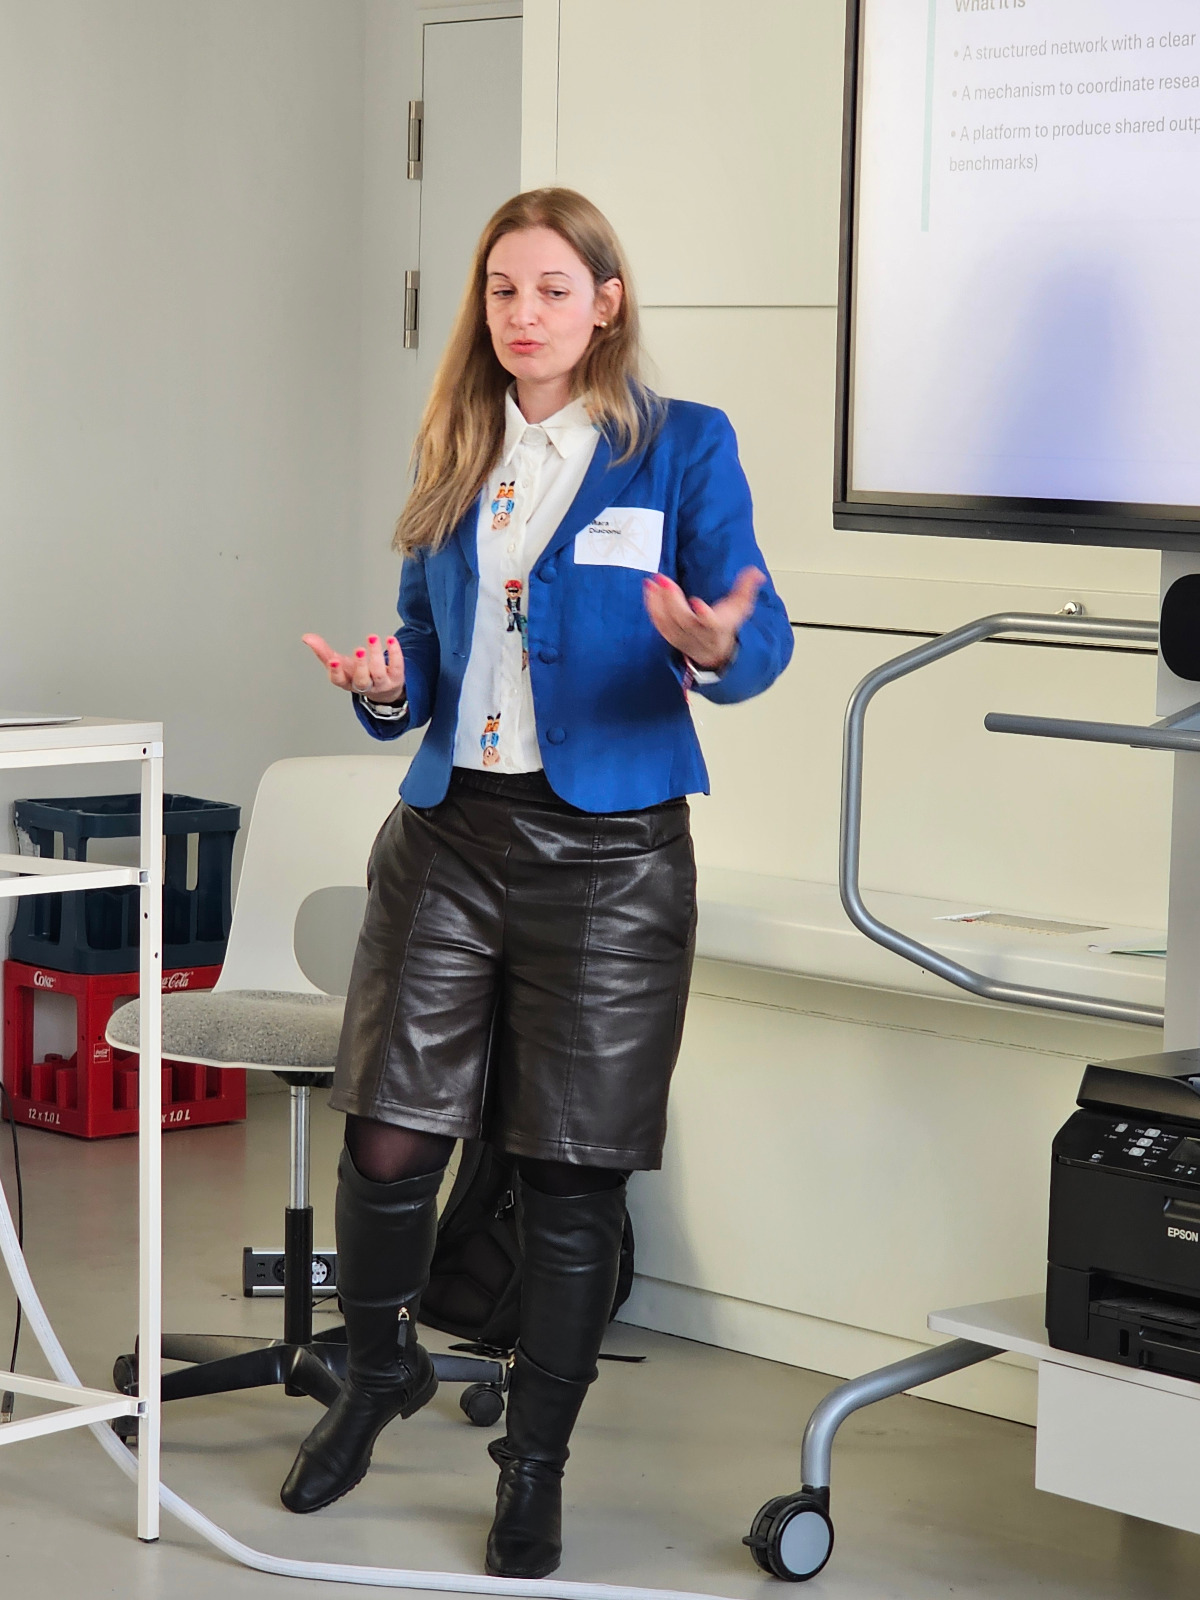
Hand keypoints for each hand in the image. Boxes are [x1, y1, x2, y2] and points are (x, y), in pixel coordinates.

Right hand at [302, 632, 405, 702]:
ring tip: (372, 638)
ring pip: (379, 673)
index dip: (336, 672)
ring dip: (376, 655)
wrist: (383, 689)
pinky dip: (395, 653)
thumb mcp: (340, 664)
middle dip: (360, 666)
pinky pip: (397, 666)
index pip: (340, 681)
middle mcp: (365, 685)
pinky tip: (390, 639)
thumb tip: (306, 637)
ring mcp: (381, 683)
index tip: (333, 660)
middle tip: (359, 650)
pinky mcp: (396, 677)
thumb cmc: (357, 674)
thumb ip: (323, 651)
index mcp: (348, 682)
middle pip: (362, 680)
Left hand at [643, 567, 764, 670]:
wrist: (715, 652)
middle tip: (664, 580)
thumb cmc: (726, 625)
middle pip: (684, 621)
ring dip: (658, 602)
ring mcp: (682, 638)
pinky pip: (659, 623)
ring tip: (652, 582)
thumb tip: (757, 573)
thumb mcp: (740, 608)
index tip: (697, 602)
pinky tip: (649, 589)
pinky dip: (652, 607)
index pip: (712, 624)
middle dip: (673, 601)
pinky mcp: (670, 636)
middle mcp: (699, 635)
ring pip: (668, 623)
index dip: (705, 615)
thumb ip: (746, 589)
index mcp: (718, 628)